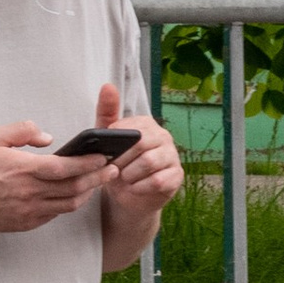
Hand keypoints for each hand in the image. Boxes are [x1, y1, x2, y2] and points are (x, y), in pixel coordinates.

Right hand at [0, 120, 105, 235]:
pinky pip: (55, 213)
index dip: (88, 163)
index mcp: (23, 169)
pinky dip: (70, 204)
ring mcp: (29, 210)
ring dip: (87, 193)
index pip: (65, 168)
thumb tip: (49, 138)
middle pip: (73, 187)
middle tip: (113, 170)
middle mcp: (29, 192)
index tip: (103, 157)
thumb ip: (23, 131)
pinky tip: (76, 194)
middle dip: (97, 178)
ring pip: (69, 204)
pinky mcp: (26, 222)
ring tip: (98, 182)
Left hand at [87, 83, 182, 233]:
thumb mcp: (107, 140)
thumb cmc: (119, 165)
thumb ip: (106, 112)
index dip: (116, 144)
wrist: (128, 196)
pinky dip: (140, 187)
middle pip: (140, 144)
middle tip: (114, 170)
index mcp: (147, 124)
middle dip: (121, 160)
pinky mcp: (177, 176)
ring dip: (130, 175)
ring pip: (148, 163)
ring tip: (124, 179)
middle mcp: (163, 136)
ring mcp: (172, 156)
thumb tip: (108, 86)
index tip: (108, 154)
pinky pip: (157, 181)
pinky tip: (134, 188)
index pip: (131, 128)